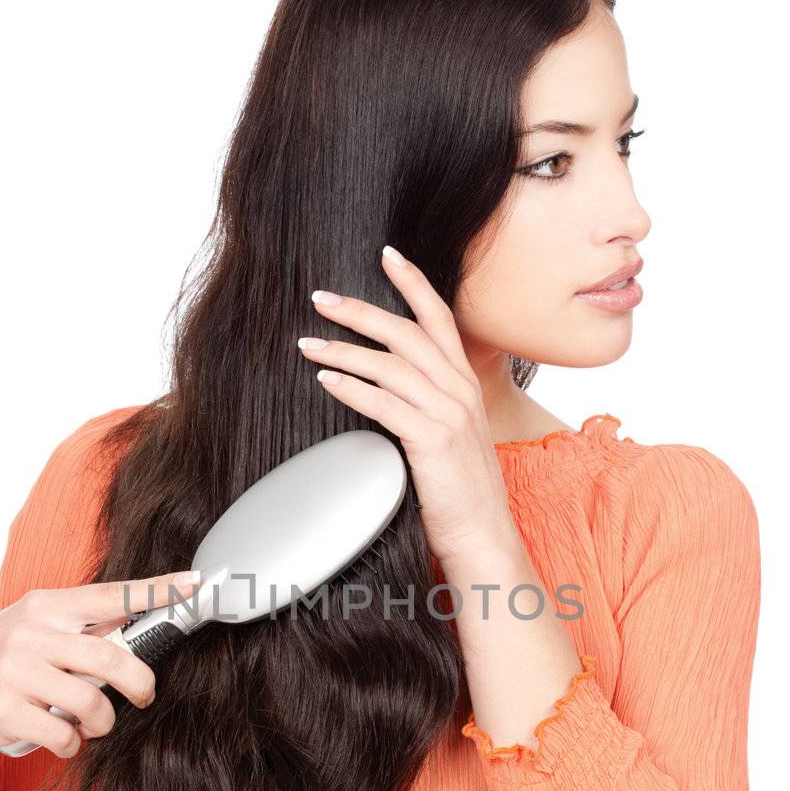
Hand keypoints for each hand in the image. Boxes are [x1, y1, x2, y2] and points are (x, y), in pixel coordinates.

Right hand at [0, 572, 200, 761]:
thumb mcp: (31, 627)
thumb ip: (77, 626)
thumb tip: (138, 625)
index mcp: (46, 606)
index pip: (110, 594)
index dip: (155, 592)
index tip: (192, 587)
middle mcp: (31, 633)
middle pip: (112, 656)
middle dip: (141, 683)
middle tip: (145, 696)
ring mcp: (15, 672)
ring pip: (92, 702)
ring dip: (103, 722)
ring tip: (93, 723)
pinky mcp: (4, 710)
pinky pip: (64, 735)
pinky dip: (73, 743)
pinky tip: (63, 738)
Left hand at [298, 245, 517, 565]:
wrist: (482, 535)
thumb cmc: (460, 492)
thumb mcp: (451, 436)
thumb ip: (428, 405)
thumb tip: (389, 385)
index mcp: (465, 385)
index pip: (439, 319)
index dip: (413, 283)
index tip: (387, 255)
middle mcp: (460, 391)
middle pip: (406, 332)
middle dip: (360, 310)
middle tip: (320, 297)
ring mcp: (449, 414)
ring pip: (390, 365)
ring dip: (343, 350)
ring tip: (307, 343)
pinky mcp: (432, 440)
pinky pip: (385, 404)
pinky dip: (352, 387)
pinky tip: (326, 379)